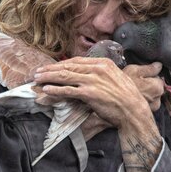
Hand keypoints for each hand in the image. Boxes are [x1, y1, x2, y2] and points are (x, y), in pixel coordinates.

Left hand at [33, 57, 151, 128]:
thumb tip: (86, 75)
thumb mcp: (115, 78)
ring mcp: (92, 80)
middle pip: (68, 66)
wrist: (133, 110)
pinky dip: (55, 89)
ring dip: (48, 77)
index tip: (50, 67)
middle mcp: (97, 69)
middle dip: (50, 69)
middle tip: (37, 72)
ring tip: (37, 79)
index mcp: (103, 63)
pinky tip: (46, 90)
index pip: (76, 61)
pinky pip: (67, 90)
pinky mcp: (89, 93)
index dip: (61, 64)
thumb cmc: (126, 97)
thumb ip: (101, 74)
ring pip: (65, 76)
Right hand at [122, 62, 163, 111]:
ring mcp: (152, 109)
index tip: (140, 76)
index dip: (149, 76)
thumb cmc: (121, 86)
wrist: (111, 102)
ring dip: (146, 95)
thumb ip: (149, 68)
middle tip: (136, 83)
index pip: (158, 78)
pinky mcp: (145, 115)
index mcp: (157, 87)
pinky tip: (132, 100)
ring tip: (133, 92)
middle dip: (149, 86)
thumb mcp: (134, 70)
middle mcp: (157, 100)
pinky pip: (147, 106)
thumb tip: (159, 65)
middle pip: (156, 89)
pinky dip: (142, 103)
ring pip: (152, 98)